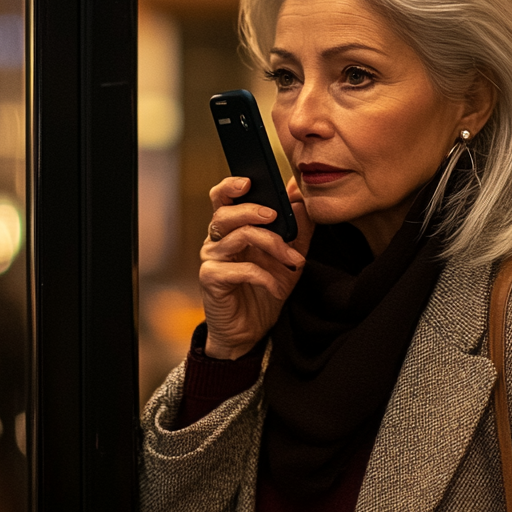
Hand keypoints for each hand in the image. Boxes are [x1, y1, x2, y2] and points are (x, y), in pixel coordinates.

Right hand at [199, 176, 313, 358]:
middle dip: (254, 211)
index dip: (230, 186)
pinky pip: (238, 269)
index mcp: (231, 229)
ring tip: (292, 260)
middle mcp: (216, 240)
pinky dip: (264, 276)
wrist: (251, 331)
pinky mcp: (211, 280)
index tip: (250, 181)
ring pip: (237, 236)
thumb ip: (297, 227)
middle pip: (225, 213)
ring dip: (271, 244)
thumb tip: (300, 195)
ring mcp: (211, 260)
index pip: (222, 198)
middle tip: (276, 216)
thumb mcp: (290, 257)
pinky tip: (278, 287)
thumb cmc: (265, 290)